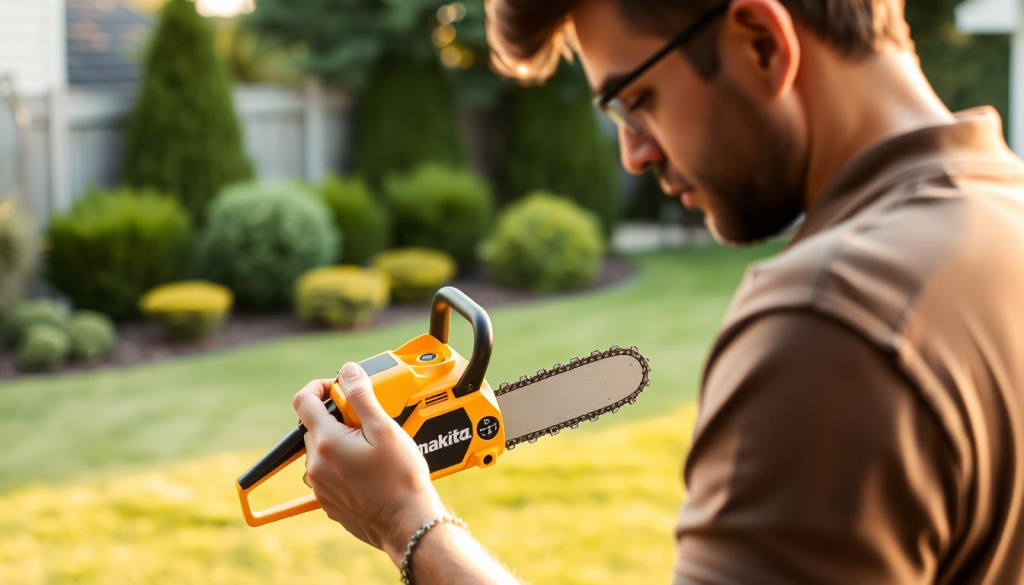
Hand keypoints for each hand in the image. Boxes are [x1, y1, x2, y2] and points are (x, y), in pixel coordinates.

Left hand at [293, 362, 446, 565]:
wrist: (408, 524)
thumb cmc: (401, 478)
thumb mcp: (385, 429)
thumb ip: (362, 396)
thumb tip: (348, 372)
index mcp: (327, 442)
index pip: (303, 401)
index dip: (319, 387)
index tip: (338, 386)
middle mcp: (316, 465)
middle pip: (314, 426)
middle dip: (336, 417)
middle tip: (367, 421)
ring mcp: (320, 486)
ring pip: (322, 450)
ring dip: (340, 441)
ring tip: (372, 447)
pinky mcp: (329, 502)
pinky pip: (328, 473)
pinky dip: (343, 464)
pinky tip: (369, 468)